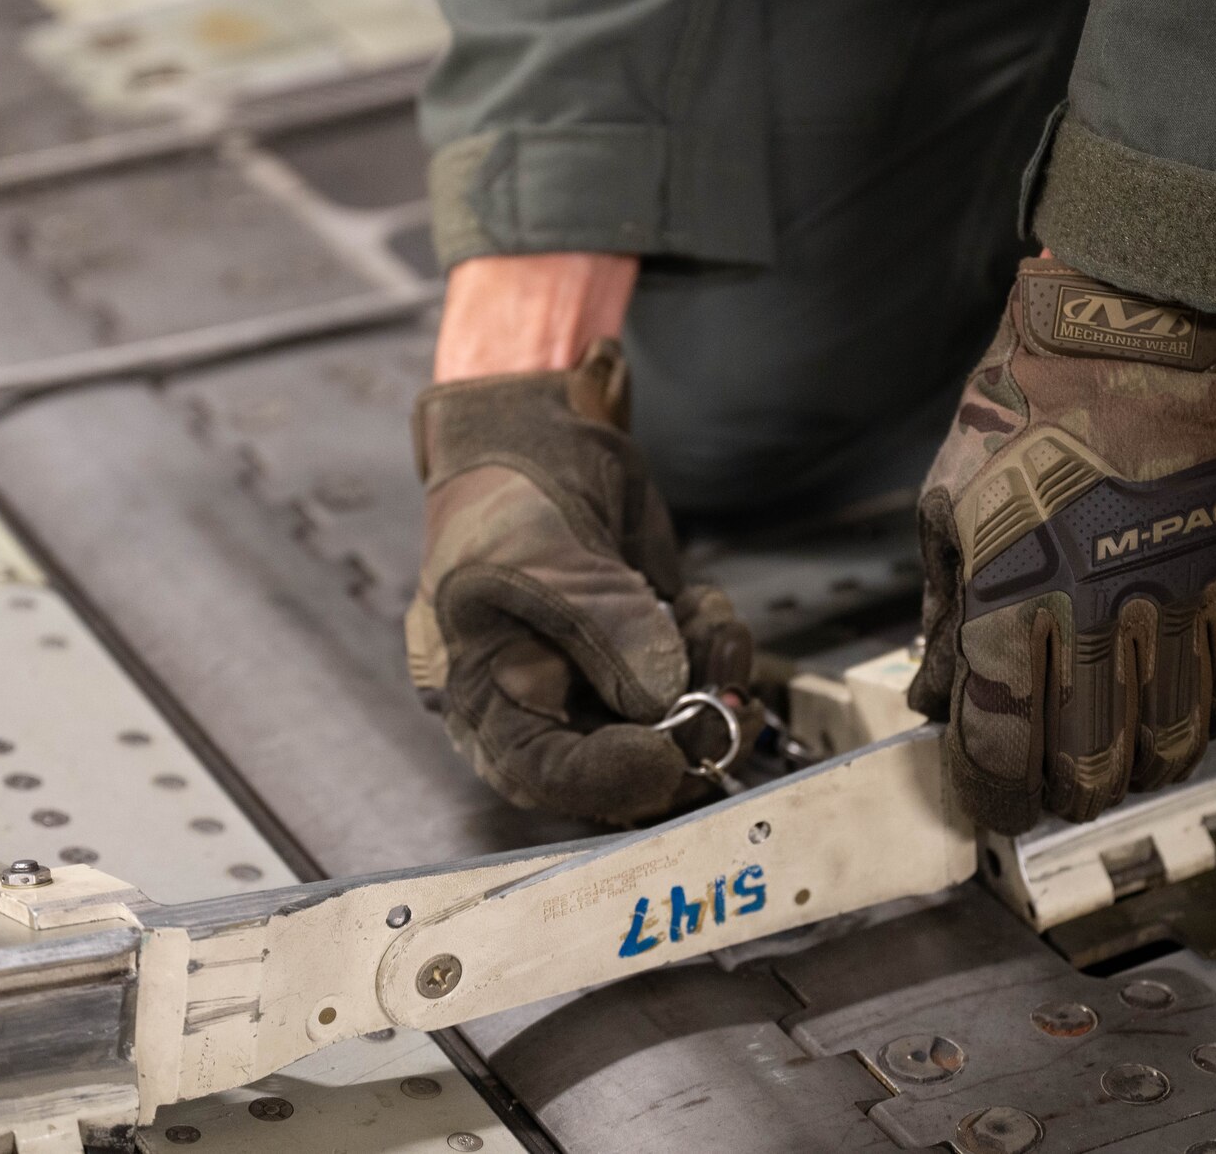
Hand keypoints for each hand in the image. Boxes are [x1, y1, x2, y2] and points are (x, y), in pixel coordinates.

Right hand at [411, 258, 753, 822]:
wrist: (536, 435)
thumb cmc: (508, 495)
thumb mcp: (541, 556)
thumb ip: (602, 628)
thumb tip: (666, 698)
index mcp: (487, 695)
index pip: (540, 772)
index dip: (604, 780)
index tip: (662, 757)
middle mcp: (545, 704)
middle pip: (618, 766)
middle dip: (683, 739)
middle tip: (728, 702)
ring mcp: (602, 681)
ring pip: (672, 728)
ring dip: (714, 691)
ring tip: (720, 631)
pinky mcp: (649, 652)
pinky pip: (698, 681)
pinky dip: (718, 654)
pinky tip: (708, 609)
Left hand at [910, 258, 1215, 833]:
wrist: (1131, 331)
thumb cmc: (1023, 410)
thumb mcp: (948, 509)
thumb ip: (943, 616)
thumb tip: (933, 698)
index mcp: (1012, 596)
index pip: (1000, 744)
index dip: (989, 795)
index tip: (986, 805)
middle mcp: (1100, 615)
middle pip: (1088, 767)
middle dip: (1060, 796)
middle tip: (1048, 788)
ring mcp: (1183, 602)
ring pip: (1169, 746)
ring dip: (1135, 770)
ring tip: (1111, 759)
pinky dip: (1209, 723)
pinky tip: (1179, 712)